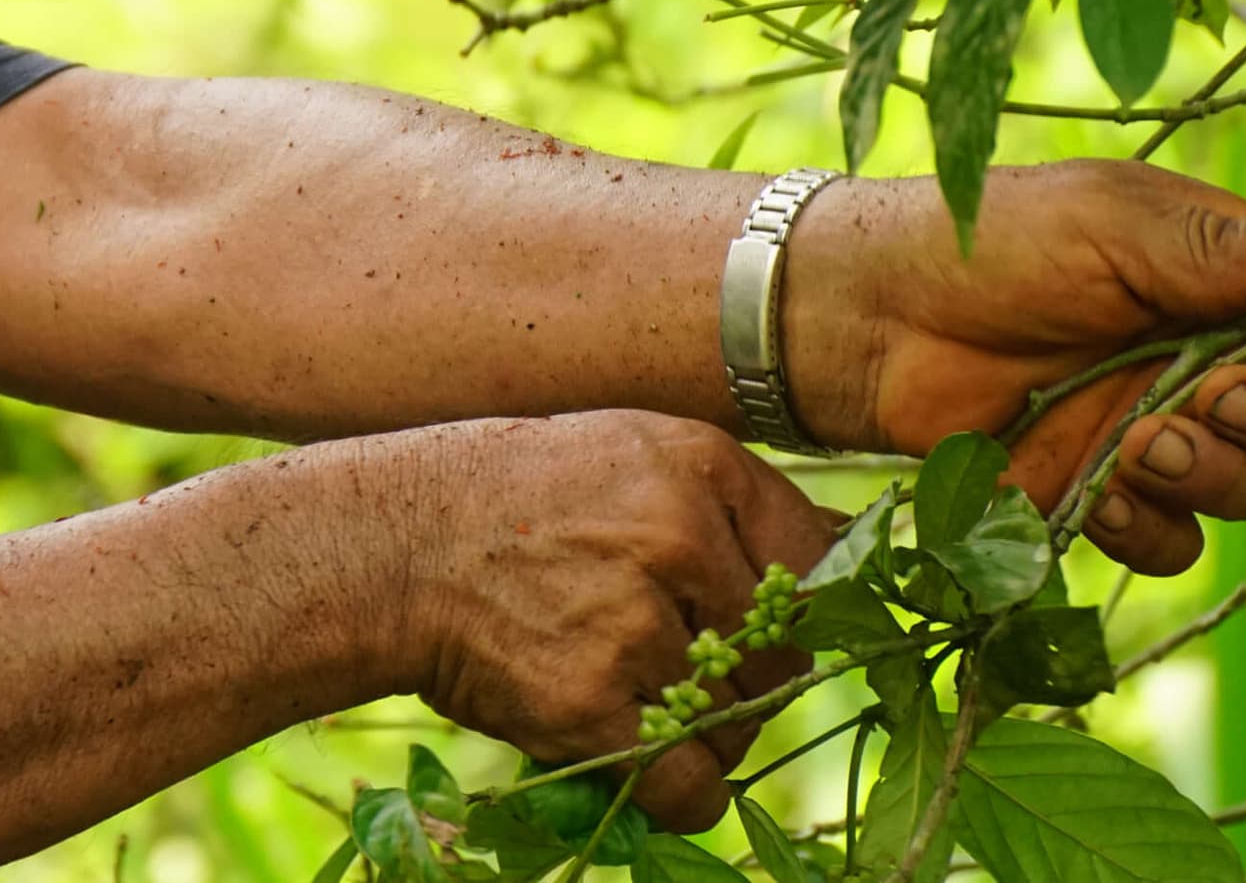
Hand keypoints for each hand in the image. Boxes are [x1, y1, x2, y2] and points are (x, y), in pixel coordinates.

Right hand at [366, 411, 839, 832]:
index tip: (758, 628)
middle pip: (783, 659)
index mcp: (698, 467)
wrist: (391, 548)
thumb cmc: (517, 500)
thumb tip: (853, 554)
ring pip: (738, 727)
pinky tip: (636, 751)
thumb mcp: (632, 454)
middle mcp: (676, 538)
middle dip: (744, 680)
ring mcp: (632, 624)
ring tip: (630, 691)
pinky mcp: (589, 705)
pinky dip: (677, 791)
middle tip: (673, 663)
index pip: (819, 569)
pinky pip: (691, 786)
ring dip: (701, 732)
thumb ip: (731, 501)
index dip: (798, 613)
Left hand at [781, 159, 1245, 574]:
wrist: (871, 316)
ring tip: (1139, 441)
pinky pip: (1175, 543)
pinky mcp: (1102, 493)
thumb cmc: (983, 241)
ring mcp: (1158, 430)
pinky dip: (1155, 529)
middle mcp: (1207, 357)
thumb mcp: (1099, 224)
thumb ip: (1211, 247)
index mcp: (1223, 276)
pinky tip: (1106, 494)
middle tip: (1217, 397)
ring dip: (1219, 475)